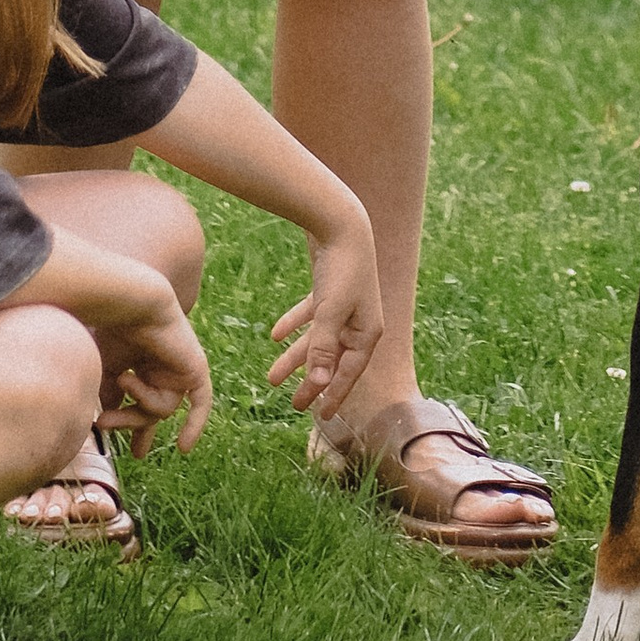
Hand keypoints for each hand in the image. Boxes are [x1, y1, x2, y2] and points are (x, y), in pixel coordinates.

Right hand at [98, 289, 214, 457]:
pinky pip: (200, 403)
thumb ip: (109, 394)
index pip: (138, 400)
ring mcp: (180, 369)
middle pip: (151, 410)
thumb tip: (105, 422)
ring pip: (163, 409)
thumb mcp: (107, 368)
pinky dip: (194, 423)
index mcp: (143, 364)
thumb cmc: (115, 329)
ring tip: (123, 380)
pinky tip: (185, 448)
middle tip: (121, 441)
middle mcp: (163, 367)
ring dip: (140, 402)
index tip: (113, 438)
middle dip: (137, 428)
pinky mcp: (195, 370)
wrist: (134, 305)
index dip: (128, 422)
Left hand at [268, 218, 383, 419]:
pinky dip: (295, 324)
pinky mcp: (331, 290)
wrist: (341, 224)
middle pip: (332, 360)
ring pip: (318, 340)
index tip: (321, 416)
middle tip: (292, 404)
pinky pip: (312, 316)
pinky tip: (275, 334)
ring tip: (271, 377)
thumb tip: (317, 385)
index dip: (334, 394)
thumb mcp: (330, 313)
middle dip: (311, 382)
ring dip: (295, 357)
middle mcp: (359, 321)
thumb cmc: (342, 270)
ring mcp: (345, 306)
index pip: (349, 371)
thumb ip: (322, 349)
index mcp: (367, 331)